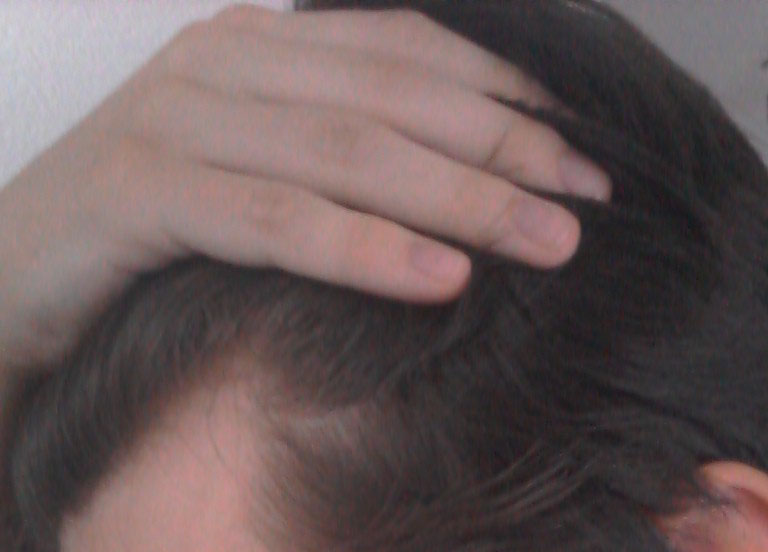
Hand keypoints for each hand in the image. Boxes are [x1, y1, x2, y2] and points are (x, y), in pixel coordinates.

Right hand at [0, 4, 609, 369]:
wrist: (13, 267)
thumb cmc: (151, 226)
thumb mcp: (256, 170)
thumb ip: (338, 156)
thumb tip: (463, 184)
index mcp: (258, 48)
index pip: (406, 53)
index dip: (504, 98)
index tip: (583, 154)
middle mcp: (222, 66)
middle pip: (393, 99)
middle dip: (502, 149)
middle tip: (586, 200)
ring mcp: (177, 120)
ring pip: (346, 151)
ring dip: (459, 198)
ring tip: (546, 242)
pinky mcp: (140, 191)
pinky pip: (275, 216)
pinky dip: (362, 247)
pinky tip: (439, 279)